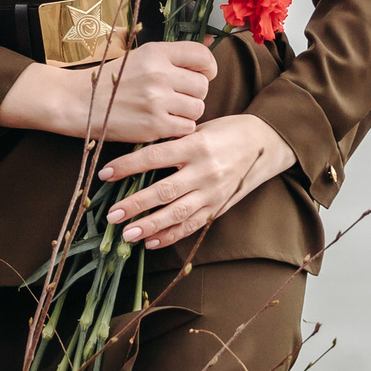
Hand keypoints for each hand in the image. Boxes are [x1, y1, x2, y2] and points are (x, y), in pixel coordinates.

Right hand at [0, 42, 215, 144]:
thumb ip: (173, 56)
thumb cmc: (112, 79)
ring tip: (169, 110)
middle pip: (202, 86)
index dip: (208, 68)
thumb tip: (212, 45)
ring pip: (197, 109)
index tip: (202, 75)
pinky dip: (179, 128)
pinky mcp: (154, 126)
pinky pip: (186, 128)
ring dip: (188, 112)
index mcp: (156, 53)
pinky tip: (163, 122)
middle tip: (179, 96)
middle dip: (195, 93)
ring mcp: (157, 101)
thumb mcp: (142, 56)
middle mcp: (159, 74)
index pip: (202, 56)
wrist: (80, 102)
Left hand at [98, 112, 294, 249]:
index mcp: (195, 145)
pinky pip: (192, 225)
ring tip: (127, 234)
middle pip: (163, 190)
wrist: (266, 143)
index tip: (105, 174)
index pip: (154, 157)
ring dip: (150, 225)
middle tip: (111, 214)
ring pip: (177, 213)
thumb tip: (135, 157)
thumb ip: (173, 143)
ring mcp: (212, 191)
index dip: (127, 166)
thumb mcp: (199, 129)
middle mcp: (204, 170)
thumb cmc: (227, 131)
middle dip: (134, 204)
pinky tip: (151, 241)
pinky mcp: (218, 206)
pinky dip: (171, 235)